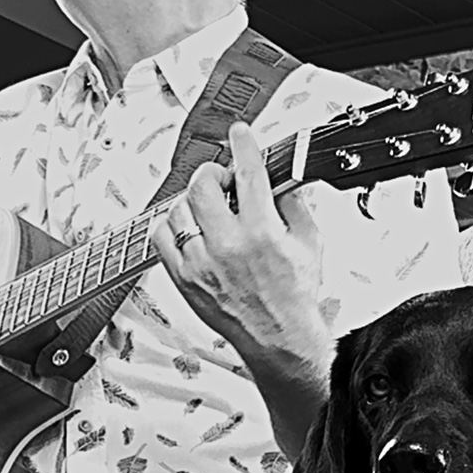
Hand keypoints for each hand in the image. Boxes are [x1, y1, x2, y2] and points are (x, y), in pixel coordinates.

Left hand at [152, 121, 332, 368]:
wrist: (279, 339)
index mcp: (263, 233)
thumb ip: (294, 203)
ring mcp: (201, 264)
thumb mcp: (310, 242)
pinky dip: (171, 223)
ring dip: (193, 198)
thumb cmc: (295, 295)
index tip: (240, 133)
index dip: (244, 145)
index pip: (249, 173)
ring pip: (179, 208)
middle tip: (223, 178)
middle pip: (203, 185)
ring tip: (208, 205)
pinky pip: (161, 237)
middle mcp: (228, 247)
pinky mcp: (184, 279)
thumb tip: (281, 175)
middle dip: (213, 172)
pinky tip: (188, 225)